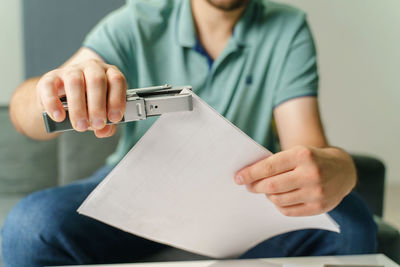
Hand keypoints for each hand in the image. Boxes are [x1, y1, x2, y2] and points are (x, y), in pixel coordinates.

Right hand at [36, 59, 126, 137]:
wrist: (64, 98)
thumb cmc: (90, 104)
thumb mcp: (103, 113)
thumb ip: (108, 124)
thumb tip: (103, 131)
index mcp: (109, 74)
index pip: (116, 80)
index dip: (117, 99)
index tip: (114, 118)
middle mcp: (92, 68)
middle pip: (96, 80)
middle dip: (98, 106)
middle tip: (97, 124)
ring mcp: (71, 70)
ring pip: (74, 82)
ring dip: (78, 107)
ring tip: (81, 125)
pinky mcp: (50, 77)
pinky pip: (49, 86)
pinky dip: (53, 103)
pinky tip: (59, 117)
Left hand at [235, 146, 356, 215]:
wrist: (343, 169)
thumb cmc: (313, 159)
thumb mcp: (297, 152)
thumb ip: (276, 163)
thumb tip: (250, 175)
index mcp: (303, 155)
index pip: (269, 167)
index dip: (250, 173)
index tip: (238, 177)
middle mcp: (311, 174)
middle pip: (272, 185)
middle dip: (255, 186)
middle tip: (248, 185)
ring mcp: (316, 192)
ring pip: (278, 200)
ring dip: (268, 195)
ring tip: (267, 190)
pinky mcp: (319, 207)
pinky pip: (288, 211)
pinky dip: (278, 205)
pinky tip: (279, 198)